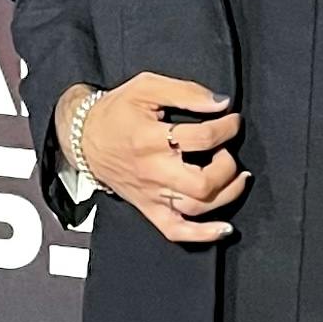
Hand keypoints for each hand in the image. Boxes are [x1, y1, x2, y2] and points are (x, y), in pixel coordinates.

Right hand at [68, 74, 247, 245]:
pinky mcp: (148, 208)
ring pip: (196, 207)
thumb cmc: (116, 112)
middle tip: (228, 151)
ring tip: (238, 177)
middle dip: (227, 167)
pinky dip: (203, 234)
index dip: (227, 128)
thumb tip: (220, 103)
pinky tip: (224, 229)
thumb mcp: (147, 87)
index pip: (202, 138)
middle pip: (202, 183)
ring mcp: (151, 194)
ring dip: (227, 195)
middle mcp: (152, 171)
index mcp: (151, 139)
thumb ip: (186, 92)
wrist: (84, 139)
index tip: (232, 120)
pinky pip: (177, 231)